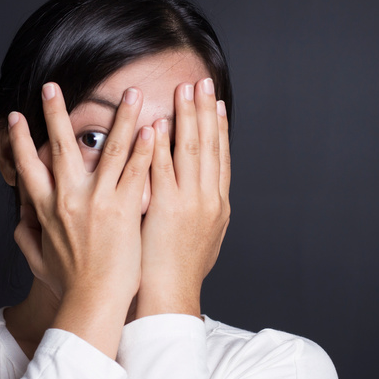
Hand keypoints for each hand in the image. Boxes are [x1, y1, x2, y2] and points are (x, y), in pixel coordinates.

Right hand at [8, 82, 154, 355]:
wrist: (93, 301)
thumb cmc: (68, 285)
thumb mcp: (37, 259)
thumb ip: (26, 235)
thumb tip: (19, 221)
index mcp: (46, 208)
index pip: (28, 165)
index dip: (19, 139)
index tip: (14, 117)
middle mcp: (68, 198)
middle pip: (61, 145)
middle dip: (55, 113)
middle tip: (52, 86)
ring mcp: (97, 200)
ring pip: (110, 149)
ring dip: (121, 117)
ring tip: (131, 93)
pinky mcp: (123, 208)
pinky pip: (136, 170)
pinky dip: (145, 147)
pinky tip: (153, 127)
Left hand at [136, 78, 230, 317]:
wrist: (172, 296)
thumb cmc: (180, 273)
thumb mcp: (203, 239)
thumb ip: (203, 212)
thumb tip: (206, 197)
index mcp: (219, 205)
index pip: (221, 156)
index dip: (219, 126)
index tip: (217, 102)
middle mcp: (209, 199)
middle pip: (210, 145)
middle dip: (205, 110)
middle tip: (202, 82)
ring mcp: (189, 202)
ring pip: (190, 150)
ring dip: (187, 117)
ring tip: (184, 90)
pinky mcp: (166, 207)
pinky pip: (163, 167)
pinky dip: (161, 144)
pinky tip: (156, 122)